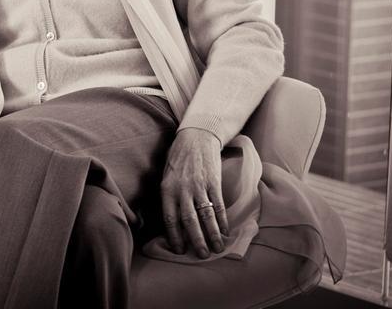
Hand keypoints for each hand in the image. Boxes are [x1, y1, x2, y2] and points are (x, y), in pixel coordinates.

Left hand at [160, 128, 229, 257]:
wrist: (196, 137)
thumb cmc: (179, 159)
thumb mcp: (166, 176)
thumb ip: (169, 196)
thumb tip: (172, 221)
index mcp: (167, 189)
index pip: (169, 218)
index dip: (174, 236)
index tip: (179, 250)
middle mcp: (182, 189)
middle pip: (189, 221)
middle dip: (196, 240)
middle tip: (201, 255)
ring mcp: (199, 186)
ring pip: (206, 216)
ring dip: (212, 234)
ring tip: (217, 248)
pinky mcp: (214, 182)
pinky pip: (218, 205)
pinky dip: (222, 220)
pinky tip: (225, 231)